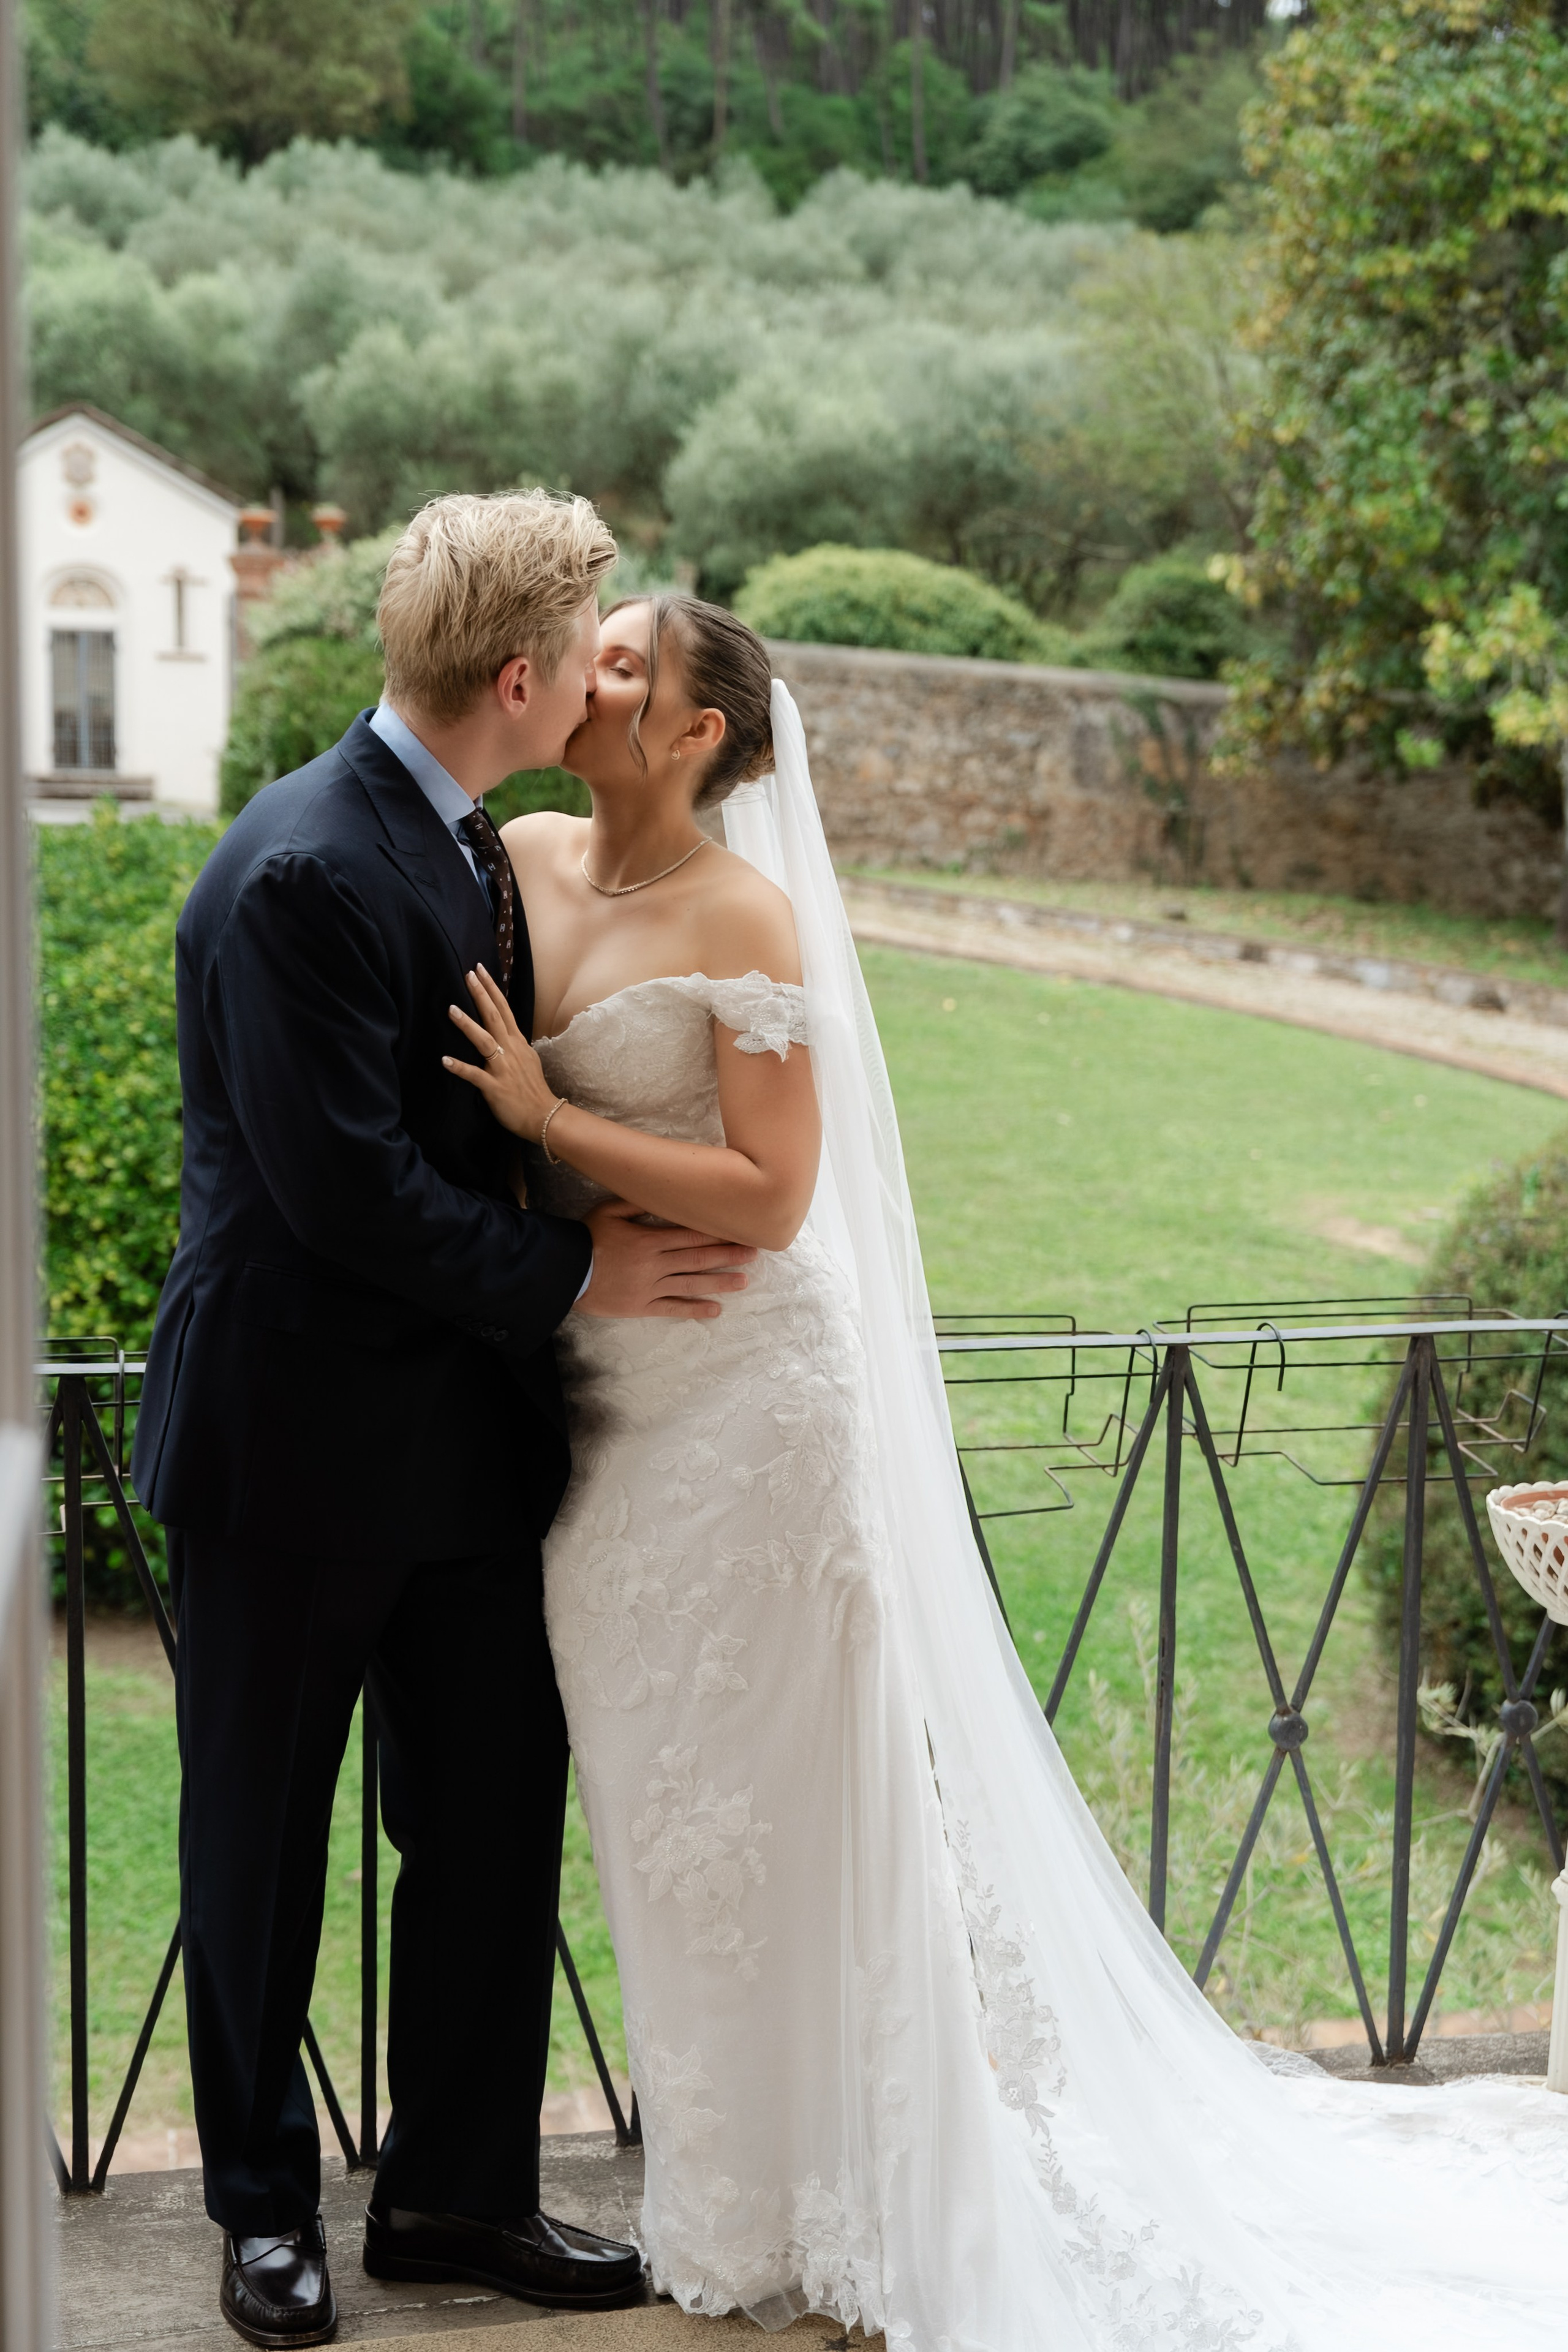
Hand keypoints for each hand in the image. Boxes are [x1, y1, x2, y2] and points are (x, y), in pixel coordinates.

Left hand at [442, 966, 557, 1140]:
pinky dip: (460, 1068)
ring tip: (451, 1009)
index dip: (492, 989)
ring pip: (484, 1041)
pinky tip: (445, 1060)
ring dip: (467, 1025)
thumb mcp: (527, 1059)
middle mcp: (510, 1050)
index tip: (480, 970)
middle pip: (494, 1016)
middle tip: (468, 974)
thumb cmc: (533, 1090)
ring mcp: (503, 1068)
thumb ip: (514, 1045)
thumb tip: (505, 1034)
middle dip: (480, 994)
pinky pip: (475, 1075)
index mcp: (516, 1042)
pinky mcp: (495, 1087)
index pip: (503, 1009)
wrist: (544, 1116)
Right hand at [577, 1198, 755, 1321]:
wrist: (563, 1271)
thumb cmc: (585, 1237)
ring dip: (719, 1282)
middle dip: (728, 1255)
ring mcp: (649, 1287)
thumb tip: (664, 1194)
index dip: (718, 1234)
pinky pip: (672, 1308)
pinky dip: (694, 1309)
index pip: (691, 1236)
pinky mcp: (641, 1306)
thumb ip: (637, 1203)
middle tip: (753, 1254)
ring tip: (743, 1281)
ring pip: (691, 1284)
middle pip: (698, 1258)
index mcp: (649, 1239)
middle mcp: (654, 1264)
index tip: (740, 1232)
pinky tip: (715, 1310)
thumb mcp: (609, 1210)